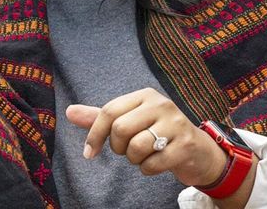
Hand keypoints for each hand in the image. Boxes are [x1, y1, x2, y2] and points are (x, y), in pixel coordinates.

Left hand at [66, 88, 228, 187]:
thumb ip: (100, 117)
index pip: (109, 111)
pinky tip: (157, 163)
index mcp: (144, 95)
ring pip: (136, 147)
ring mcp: (175, 123)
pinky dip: (147, 170)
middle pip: (120, 129)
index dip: (95, 134)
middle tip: (127, 151)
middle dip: (118, 148)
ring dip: (134, 160)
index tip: (89, 153)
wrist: (198, 151)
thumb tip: (68, 112)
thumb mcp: (129, 121)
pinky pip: (152, 164)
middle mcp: (160, 104)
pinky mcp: (185, 145)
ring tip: (144, 155)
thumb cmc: (157, 133)